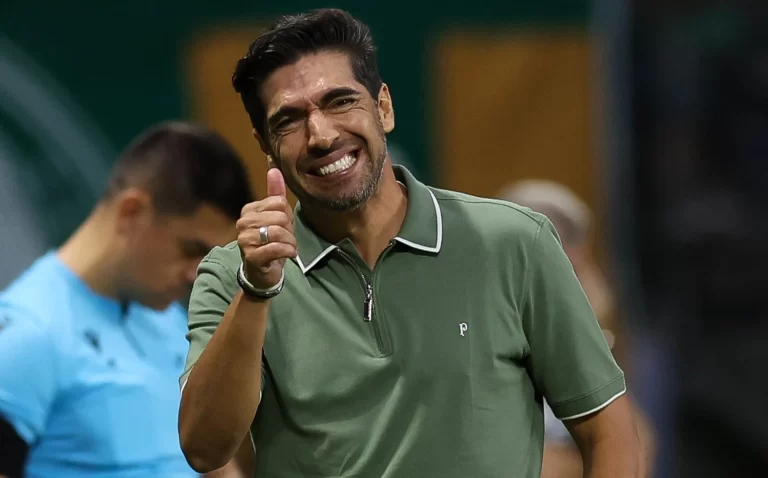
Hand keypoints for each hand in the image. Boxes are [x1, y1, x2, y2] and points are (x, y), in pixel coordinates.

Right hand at [236, 168, 296, 289]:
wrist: (262, 273)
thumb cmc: (271, 243)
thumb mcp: (277, 217)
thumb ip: (276, 194)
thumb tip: (274, 169)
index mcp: (249, 210)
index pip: (280, 202)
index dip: (288, 216)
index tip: (284, 227)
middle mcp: (243, 222)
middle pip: (281, 216)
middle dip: (290, 231)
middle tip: (286, 240)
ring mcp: (244, 239)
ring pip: (279, 232)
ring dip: (291, 242)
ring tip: (287, 248)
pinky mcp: (250, 255)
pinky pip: (277, 248)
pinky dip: (288, 252)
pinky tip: (288, 255)